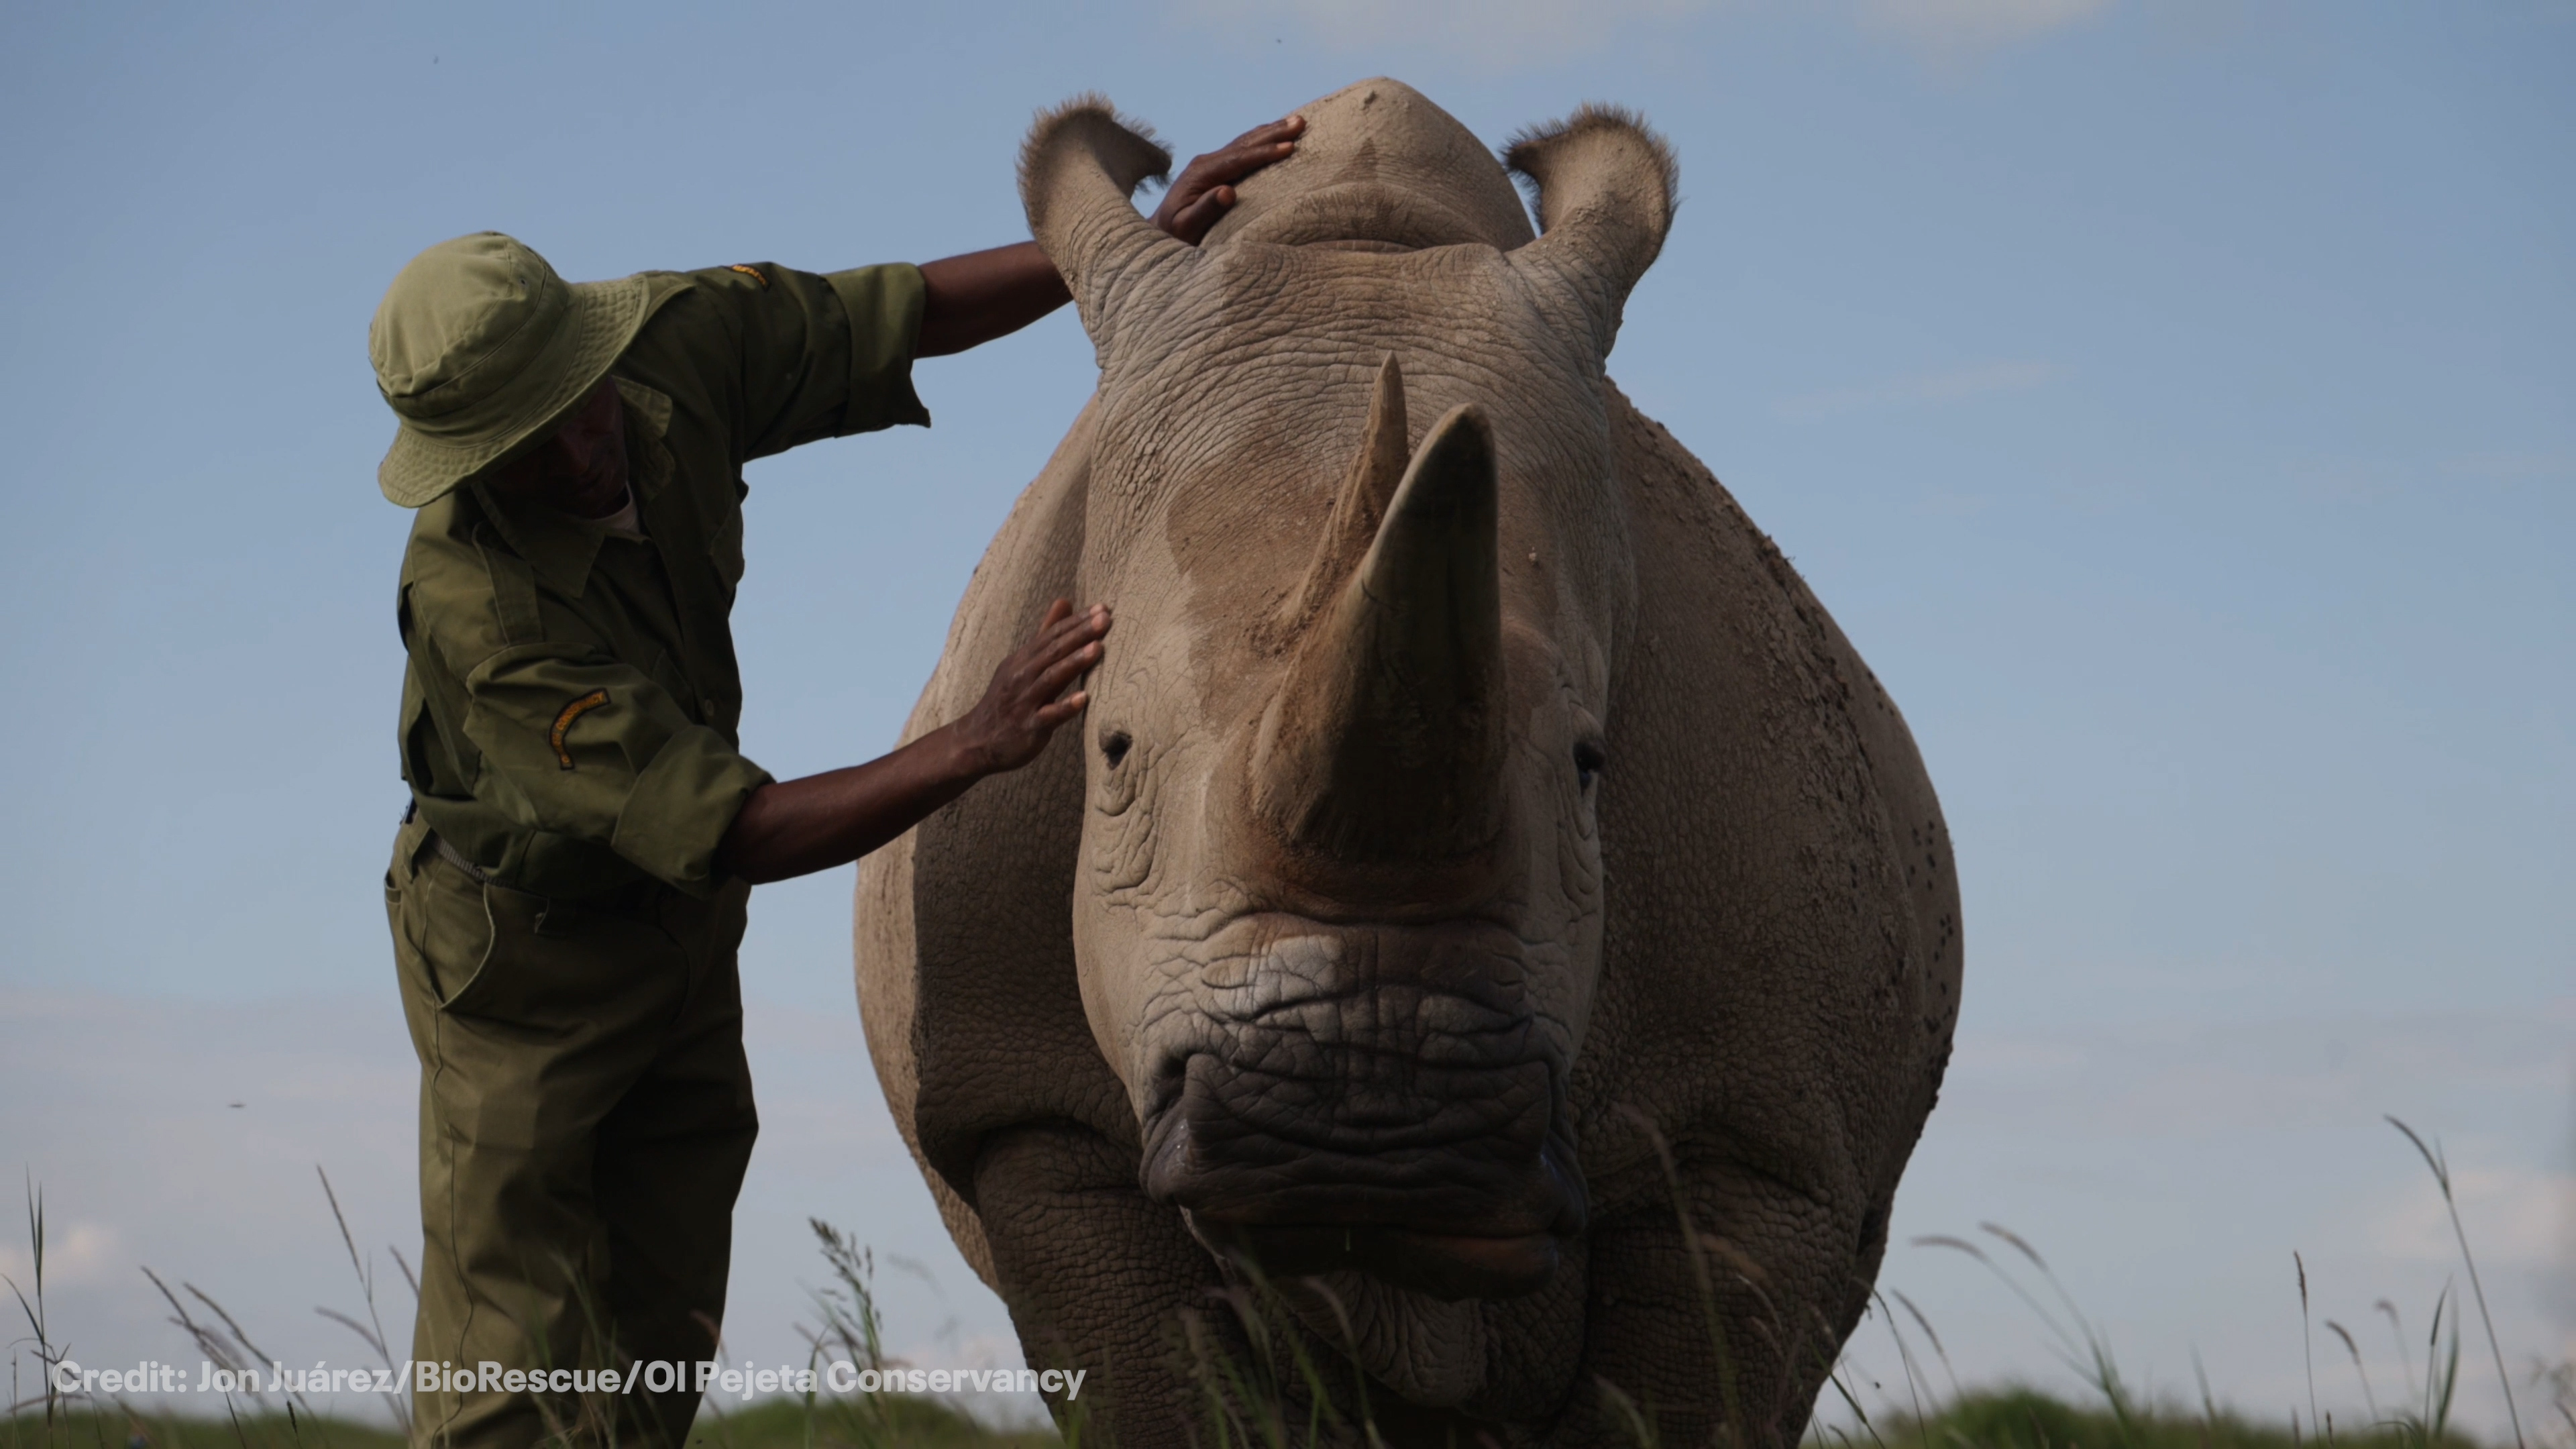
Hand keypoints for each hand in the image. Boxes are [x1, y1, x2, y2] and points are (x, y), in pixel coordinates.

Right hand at [949, 600, 1110, 773]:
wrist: (976, 741)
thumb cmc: (1007, 701)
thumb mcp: (1022, 663)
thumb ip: (1045, 634)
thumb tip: (1065, 600)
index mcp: (1022, 660)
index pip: (1051, 635)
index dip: (1076, 621)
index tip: (1103, 608)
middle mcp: (1022, 676)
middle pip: (1053, 651)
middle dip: (1080, 634)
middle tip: (1106, 619)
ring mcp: (1024, 702)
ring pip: (1050, 678)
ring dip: (1074, 662)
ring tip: (1098, 648)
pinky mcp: (1028, 727)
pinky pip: (1048, 716)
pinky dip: (1065, 707)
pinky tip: (1085, 699)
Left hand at [1152, 116, 1305, 244]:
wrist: (1159, 231)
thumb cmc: (1174, 234)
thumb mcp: (1187, 226)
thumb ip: (1205, 209)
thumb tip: (1228, 192)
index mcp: (1201, 173)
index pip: (1239, 159)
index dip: (1265, 152)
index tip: (1289, 147)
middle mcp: (1205, 162)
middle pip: (1245, 143)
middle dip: (1274, 132)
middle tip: (1300, 121)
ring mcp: (1209, 163)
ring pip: (1245, 142)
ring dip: (1271, 131)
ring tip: (1296, 121)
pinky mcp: (1214, 168)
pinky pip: (1242, 149)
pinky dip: (1261, 140)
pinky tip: (1274, 134)